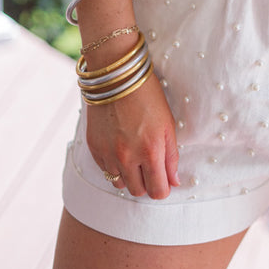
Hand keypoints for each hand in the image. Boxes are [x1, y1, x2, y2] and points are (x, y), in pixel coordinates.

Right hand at [85, 71, 179, 199]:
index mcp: (151, 151)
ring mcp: (108, 154)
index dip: (163, 188)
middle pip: (138, 191)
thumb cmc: (147, 97)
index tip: (164, 180)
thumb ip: (171, 157)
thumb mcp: (167, 125)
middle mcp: (127, 158)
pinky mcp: (94, 149)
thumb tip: (174, 182)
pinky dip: (114, 165)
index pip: (158, 191)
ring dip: (129, 176)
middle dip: (146, 183)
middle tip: (149, 166)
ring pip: (120, 184)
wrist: (117, 77)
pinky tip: (120, 147)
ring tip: (134, 156)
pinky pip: (105, 170)